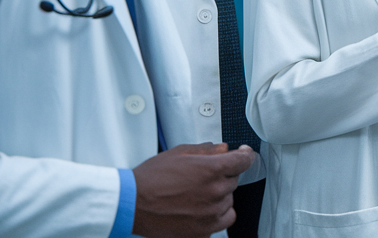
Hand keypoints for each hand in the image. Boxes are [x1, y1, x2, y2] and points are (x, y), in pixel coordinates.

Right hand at [131, 142, 254, 237]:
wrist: (131, 204)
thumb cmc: (151, 178)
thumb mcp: (179, 153)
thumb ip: (206, 150)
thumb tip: (223, 149)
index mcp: (212, 170)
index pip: (244, 160)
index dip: (246, 154)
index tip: (244, 154)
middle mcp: (215, 192)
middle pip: (234, 180)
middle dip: (222, 175)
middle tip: (201, 177)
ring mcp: (210, 213)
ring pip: (229, 200)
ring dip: (219, 196)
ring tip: (196, 194)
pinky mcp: (203, 231)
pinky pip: (224, 220)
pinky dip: (218, 214)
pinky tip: (203, 209)